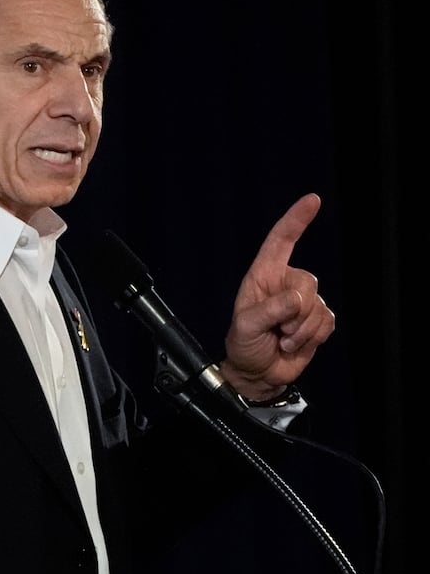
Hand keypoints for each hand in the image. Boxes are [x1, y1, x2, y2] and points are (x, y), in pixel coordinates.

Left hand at [219, 193, 336, 401]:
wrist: (258, 373)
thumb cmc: (244, 345)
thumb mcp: (246, 327)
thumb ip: (268, 310)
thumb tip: (296, 299)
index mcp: (262, 276)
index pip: (281, 241)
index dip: (296, 219)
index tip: (312, 200)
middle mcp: (284, 284)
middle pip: (307, 282)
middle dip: (296, 311)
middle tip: (278, 330)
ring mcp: (303, 302)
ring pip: (318, 307)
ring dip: (302, 330)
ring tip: (282, 339)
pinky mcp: (317, 320)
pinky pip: (328, 322)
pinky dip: (313, 337)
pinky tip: (296, 343)